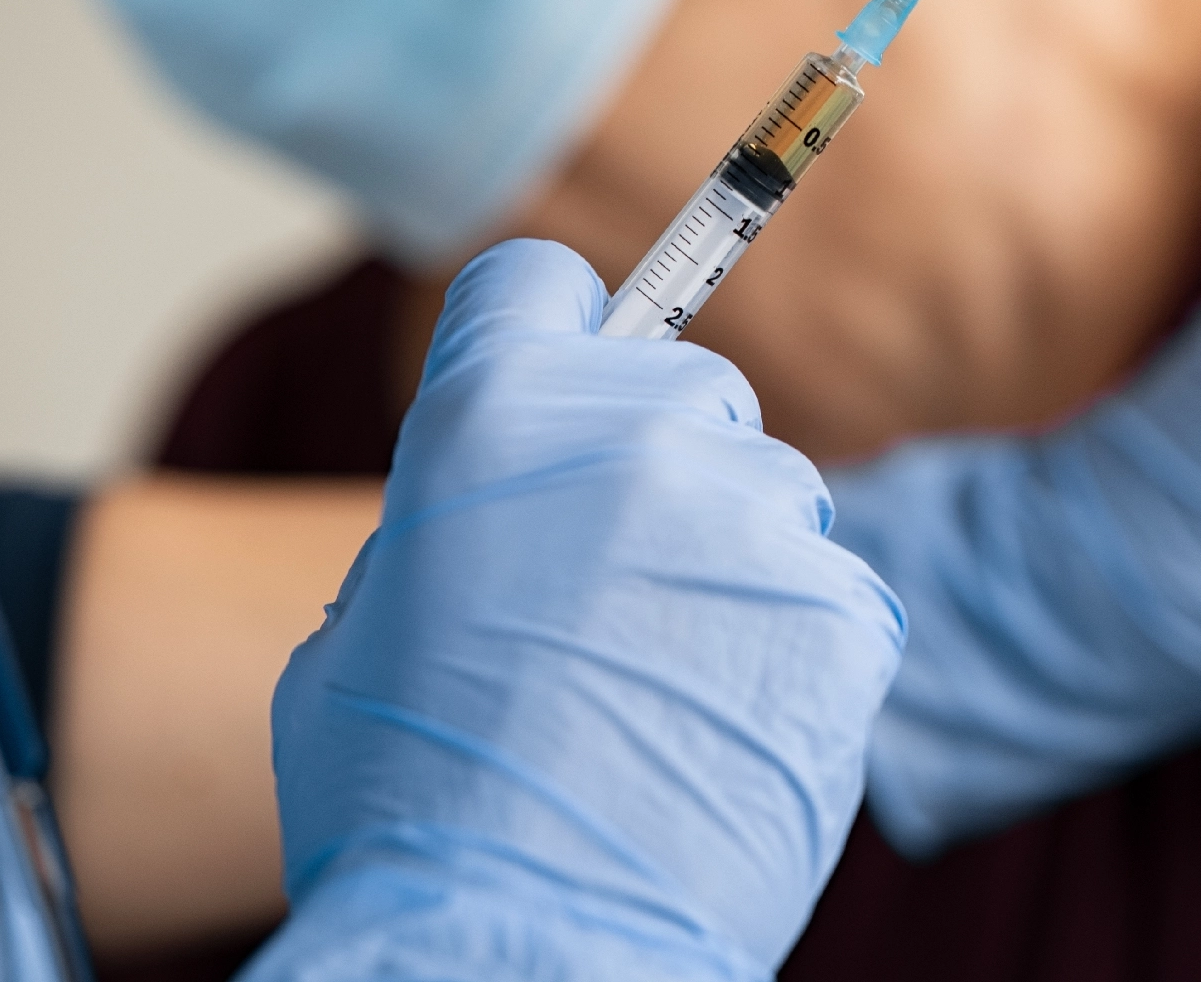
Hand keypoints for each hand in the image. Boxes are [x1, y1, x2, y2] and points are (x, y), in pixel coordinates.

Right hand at [247, 240, 904, 981]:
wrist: (521, 943)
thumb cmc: (405, 807)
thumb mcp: (359, 630)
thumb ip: (447, 523)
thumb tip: (504, 504)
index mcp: (487, 417)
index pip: (539, 285)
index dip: (547, 335)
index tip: (564, 380)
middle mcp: (631, 435)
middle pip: (684, 389)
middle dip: (657, 468)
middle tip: (609, 591)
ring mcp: (748, 516)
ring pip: (767, 493)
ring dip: (730, 565)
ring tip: (663, 691)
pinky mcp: (841, 605)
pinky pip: (830, 592)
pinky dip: (792, 650)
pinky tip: (725, 730)